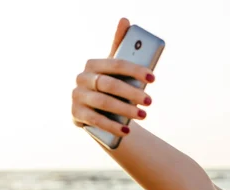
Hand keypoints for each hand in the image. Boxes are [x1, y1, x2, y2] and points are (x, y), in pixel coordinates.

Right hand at [71, 18, 155, 135]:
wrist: (99, 112)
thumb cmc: (112, 87)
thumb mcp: (117, 70)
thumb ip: (121, 48)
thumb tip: (124, 20)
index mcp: (93, 64)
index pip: (116, 64)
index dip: (135, 70)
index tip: (153, 77)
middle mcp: (82, 78)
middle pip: (109, 84)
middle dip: (132, 93)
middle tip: (150, 101)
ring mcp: (77, 96)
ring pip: (102, 102)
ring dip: (125, 110)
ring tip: (143, 115)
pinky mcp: (76, 114)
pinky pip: (94, 120)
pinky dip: (112, 126)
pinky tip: (126, 130)